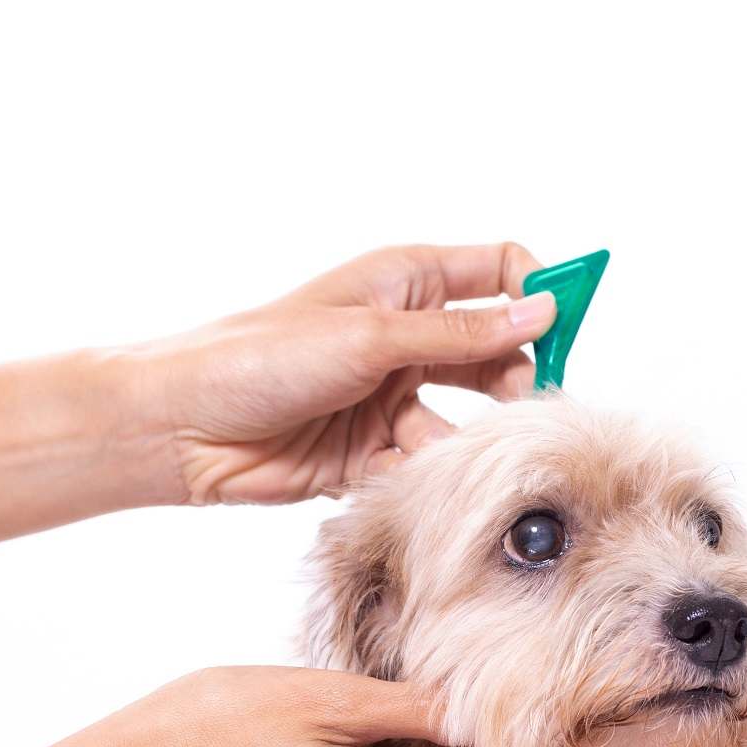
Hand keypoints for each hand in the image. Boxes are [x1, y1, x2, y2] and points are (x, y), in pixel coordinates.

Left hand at [130, 243, 556, 504]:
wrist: (184, 427)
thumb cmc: (261, 357)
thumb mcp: (371, 338)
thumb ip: (462, 334)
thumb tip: (543, 311)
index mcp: (407, 282)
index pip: (499, 270)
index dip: (537, 292)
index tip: (562, 326)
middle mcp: (407, 335)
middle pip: (497, 352)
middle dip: (517, 380)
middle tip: (527, 409)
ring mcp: (393, 394)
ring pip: (468, 417)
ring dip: (472, 438)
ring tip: (459, 452)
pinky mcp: (377, 452)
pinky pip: (429, 462)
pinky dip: (429, 474)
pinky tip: (408, 475)